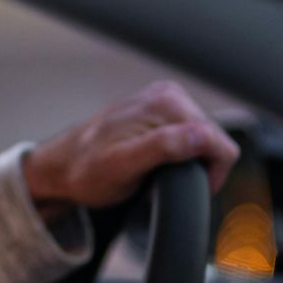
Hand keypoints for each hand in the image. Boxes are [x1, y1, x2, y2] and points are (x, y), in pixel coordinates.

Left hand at [24, 82, 240, 221]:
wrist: (62, 166)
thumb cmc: (87, 172)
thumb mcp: (123, 167)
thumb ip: (164, 148)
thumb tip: (201, 135)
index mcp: (167, 104)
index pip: (220, 144)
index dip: (208, 176)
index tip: (177, 188)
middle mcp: (169, 94)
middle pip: (214, 141)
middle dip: (194, 168)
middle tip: (158, 181)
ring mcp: (165, 99)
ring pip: (205, 140)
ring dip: (187, 162)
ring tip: (153, 172)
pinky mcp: (161, 108)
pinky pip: (190, 135)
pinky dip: (179, 154)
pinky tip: (154, 162)